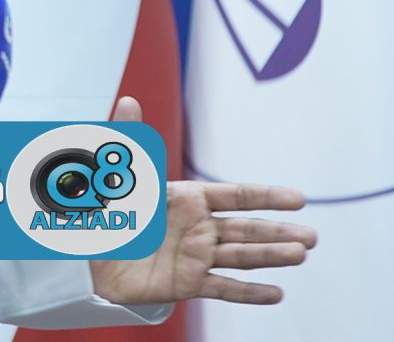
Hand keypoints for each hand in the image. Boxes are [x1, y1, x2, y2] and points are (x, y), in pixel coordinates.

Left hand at [89, 96, 317, 306]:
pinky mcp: (185, 283)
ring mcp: (194, 256)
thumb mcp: (115, 174)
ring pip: (240, 257)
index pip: (235, 196)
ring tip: (299, 256)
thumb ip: (127, 140)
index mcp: (187, 198)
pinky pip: (221, 288)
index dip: (266, 196)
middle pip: (246, 229)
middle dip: (278, 231)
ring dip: (271, 257)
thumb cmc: (101, 209)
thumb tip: (127, 99)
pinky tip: (276, 294)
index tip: (299, 198)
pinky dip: (249, 293)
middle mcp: (197, 227)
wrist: (82, 255)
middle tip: (311, 236)